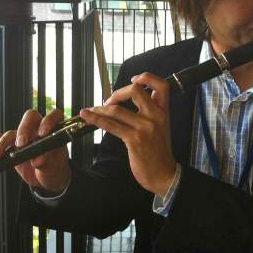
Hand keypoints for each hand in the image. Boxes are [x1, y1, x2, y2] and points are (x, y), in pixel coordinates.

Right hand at [0, 108, 70, 194]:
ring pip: (12, 132)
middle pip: (29, 118)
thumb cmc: (54, 167)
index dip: (48, 121)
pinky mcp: (11, 145)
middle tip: (21, 144)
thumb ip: (46, 160)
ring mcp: (23, 137)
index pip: (53, 116)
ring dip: (3, 142)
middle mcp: (37, 130)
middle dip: (23, 129)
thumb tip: (37, 160)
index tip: (42, 134)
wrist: (46, 178)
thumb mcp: (54, 165)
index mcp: (53, 131)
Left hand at [79, 72, 176, 196]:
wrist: (164, 174)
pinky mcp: (134, 140)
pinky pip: (111, 125)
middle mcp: (156, 117)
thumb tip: (130, 100)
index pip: (162, 85)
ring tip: (92, 111)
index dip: (147, 77)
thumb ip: (151, 112)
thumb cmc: (158, 152)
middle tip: (108, 102)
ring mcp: (145, 128)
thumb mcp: (161, 127)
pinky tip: (88, 117)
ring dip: (100, 109)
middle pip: (135, 91)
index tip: (134, 79)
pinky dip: (96, 119)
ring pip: (118, 109)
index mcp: (163, 112)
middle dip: (117, 93)